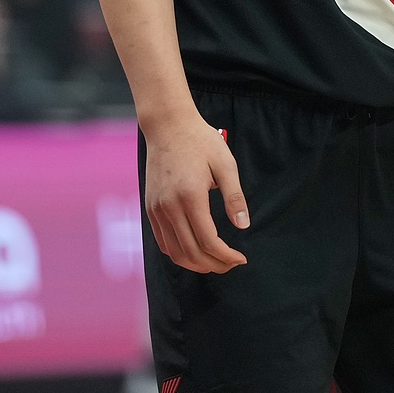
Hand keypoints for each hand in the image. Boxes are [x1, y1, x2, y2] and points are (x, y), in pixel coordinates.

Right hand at [143, 112, 250, 273]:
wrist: (168, 127)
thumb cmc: (201, 142)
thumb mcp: (225, 165)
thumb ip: (234, 197)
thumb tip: (243, 226)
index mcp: (190, 197)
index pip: (209, 241)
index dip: (226, 255)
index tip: (241, 259)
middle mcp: (169, 208)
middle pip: (191, 252)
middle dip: (214, 264)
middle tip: (232, 265)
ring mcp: (156, 210)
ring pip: (174, 252)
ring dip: (195, 264)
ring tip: (216, 263)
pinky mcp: (150, 208)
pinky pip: (162, 242)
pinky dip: (178, 253)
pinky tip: (194, 253)